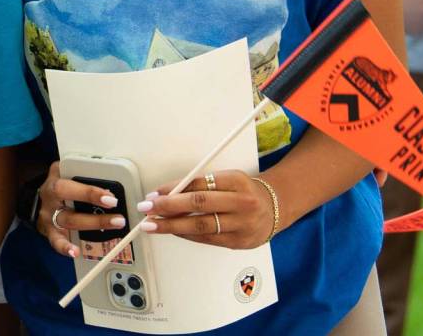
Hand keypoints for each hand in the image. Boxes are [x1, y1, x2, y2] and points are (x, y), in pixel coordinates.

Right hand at [31, 161, 131, 258]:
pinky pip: (56, 241)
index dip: (90, 193)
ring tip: (113, 227)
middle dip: (96, 216)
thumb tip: (112, 181)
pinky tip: (75, 252)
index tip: (111, 199)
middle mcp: (50, 198)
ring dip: (92, 226)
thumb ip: (85, 174)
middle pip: (71, 208)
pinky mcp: (49, 231)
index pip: (70, 187)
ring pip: (69, 223)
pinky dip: (65, 247)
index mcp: (55, 180)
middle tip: (119, 219)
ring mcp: (49, 216)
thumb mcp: (68, 172)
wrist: (41, 198)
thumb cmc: (61, 184)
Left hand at [142, 169, 274, 249]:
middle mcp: (242, 202)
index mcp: (237, 180)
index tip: (154, 193)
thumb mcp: (228, 179)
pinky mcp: (238, 242)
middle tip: (147, 208)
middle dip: (168, 206)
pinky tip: (172, 231)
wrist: (275, 209)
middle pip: (199, 204)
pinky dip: (186, 234)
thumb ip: (201, 185)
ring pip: (201, 225)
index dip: (173, 188)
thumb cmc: (245, 192)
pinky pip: (207, 239)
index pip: (199, 183)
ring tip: (152, 224)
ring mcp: (242, 224)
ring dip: (172, 225)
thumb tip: (167, 193)